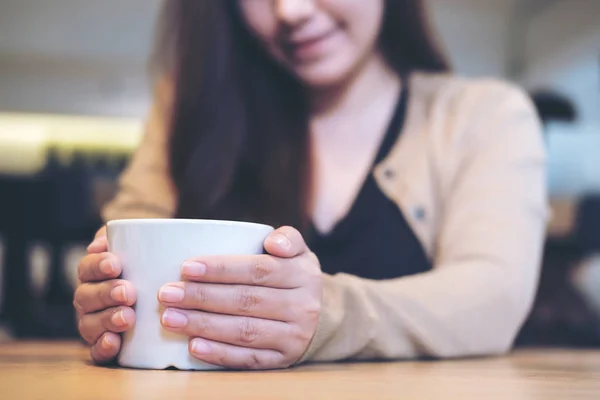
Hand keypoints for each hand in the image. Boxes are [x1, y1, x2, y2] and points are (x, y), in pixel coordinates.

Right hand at [73, 226, 136, 363]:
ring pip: (89, 324)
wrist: (163, 285)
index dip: (97, 266)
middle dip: (105, 294)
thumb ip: (123, 236)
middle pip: (86, 297)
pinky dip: (102, 347)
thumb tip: (102, 243)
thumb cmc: (147, 261)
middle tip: (128, 292)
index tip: (115, 264)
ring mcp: (95, 323)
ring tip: (128, 317)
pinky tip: (114, 342)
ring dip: (106, 320)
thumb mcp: (139, 243)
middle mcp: (90, 299)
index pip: (87, 268)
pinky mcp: (105, 344)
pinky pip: (95, 350)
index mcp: (94, 274)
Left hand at [158, 226, 321, 369]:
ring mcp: (294, 337)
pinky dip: (220, 354)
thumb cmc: (293, 276)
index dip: (221, 269)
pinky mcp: (283, 360)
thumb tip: (272, 243)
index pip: (259, 270)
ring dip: (203, 325)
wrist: (321, 316)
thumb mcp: (299, 252)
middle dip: (203, 297)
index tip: (186, 268)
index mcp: (303, 274)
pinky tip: (194, 346)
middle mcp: (303, 307)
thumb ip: (288, 238)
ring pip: (244, 331)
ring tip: (170, 318)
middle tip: (167, 294)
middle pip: (246, 301)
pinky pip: (248, 360)